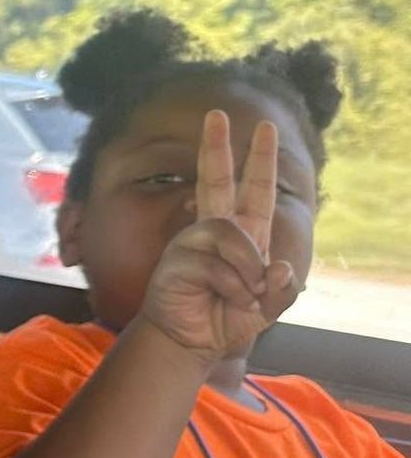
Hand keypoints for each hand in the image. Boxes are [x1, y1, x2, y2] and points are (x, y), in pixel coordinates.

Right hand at [142, 111, 297, 362]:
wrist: (190, 343)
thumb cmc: (225, 321)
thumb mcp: (267, 308)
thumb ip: (281, 290)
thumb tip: (276, 266)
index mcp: (240, 237)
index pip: (253, 191)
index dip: (258, 161)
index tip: (262, 128)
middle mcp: (213, 232)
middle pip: (215, 181)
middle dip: (218, 147)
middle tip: (216, 113)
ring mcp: (192, 244)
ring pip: (230, 232)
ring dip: (247, 269)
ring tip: (244, 295)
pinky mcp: (177, 261)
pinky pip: (215, 262)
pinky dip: (232, 285)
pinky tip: (228, 299)